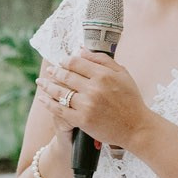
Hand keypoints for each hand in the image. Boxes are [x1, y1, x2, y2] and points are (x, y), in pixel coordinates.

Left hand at [35, 51, 150, 149]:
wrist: (136, 127)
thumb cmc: (131, 100)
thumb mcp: (122, 74)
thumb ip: (102, 60)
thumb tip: (81, 50)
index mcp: (103, 75)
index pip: (76, 63)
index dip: (66, 61)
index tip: (62, 62)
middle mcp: (93, 88)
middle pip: (66, 75)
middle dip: (55, 72)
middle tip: (49, 70)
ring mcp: (86, 105)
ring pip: (60, 92)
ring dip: (47, 86)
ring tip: (41, 82)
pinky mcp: (82, 120)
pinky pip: (60, 110)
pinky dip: (49, 103)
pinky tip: (43, 99)